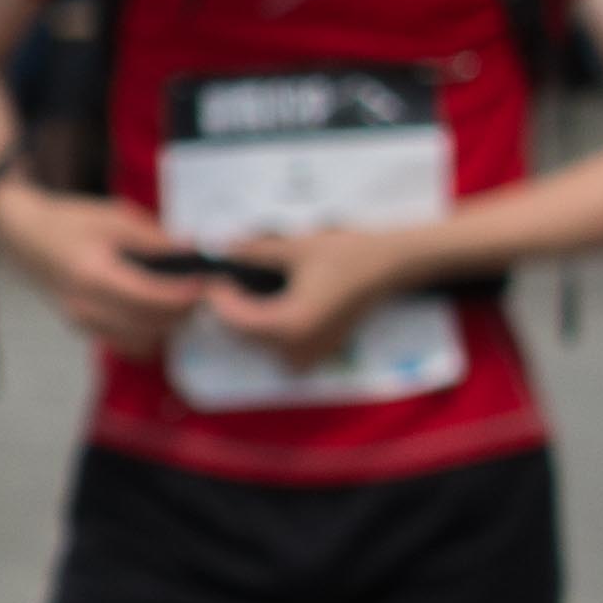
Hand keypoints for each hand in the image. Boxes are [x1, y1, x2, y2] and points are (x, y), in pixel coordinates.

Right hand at [0, 177, 204, 359]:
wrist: (28, 238)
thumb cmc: (72, 222)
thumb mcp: (116, 217)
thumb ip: (156, 239)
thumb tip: (195, 252)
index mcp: (92, 274)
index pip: (147, 297)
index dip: (182, 295)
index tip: (206, 282)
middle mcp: (85, 306)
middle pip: (148, 325)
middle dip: (182, 311)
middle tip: (203, 291)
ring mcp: (82, 322)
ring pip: (141, 341)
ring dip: (167, 327)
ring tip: (181, 303)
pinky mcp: (84, 329)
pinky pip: (127, 345)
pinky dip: (148, 336)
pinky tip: (158, 315)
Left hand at [210, 217, 431, 365]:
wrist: (389, 265)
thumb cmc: (347, 254)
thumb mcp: (294, 248)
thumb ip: (252, 252)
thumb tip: (219, 249)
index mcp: (293, 325)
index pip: (236, 322)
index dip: (218, 299)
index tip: (213, 276)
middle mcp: (301, 347)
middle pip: (243, 336)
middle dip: (227, 309)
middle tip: (222, 279)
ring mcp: (311, 353)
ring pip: (258, 345)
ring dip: (244, 321)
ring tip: (240, 290)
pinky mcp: (318, 351)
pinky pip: (278, 348)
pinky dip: (265, 330)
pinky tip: (264, 304)